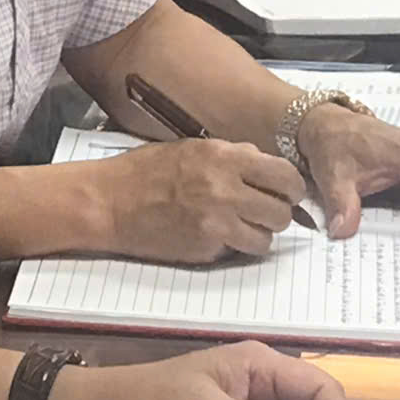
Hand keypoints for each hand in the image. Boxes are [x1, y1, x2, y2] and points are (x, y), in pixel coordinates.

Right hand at [84, 138, 308, 262]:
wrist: (109, 202)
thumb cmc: (145, 171)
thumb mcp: (192, 148)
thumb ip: (231, 155)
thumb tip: (264, 164)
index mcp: (224, 157)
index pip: (286, 175)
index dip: (290, 188)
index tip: (284, 193)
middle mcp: (226, 188)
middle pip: (282, 211)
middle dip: (276, 214)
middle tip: (262, 213)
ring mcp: (217, 221)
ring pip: (267, 237)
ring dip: (259, 234)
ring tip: (240, 227)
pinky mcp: (206, 247)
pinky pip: (240, 251)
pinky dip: (236, 247)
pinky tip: (217, 237)